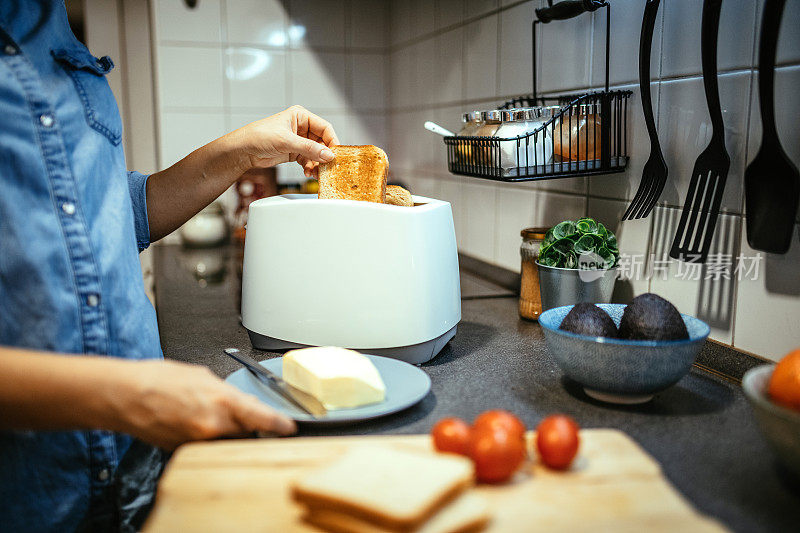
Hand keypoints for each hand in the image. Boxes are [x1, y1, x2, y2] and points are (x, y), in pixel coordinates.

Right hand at [110, 360, 295, 448]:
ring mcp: (198, 441)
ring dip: (226, 432)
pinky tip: (193, 423)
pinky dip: (206, 438)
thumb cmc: (159, 380)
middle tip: (239, 414)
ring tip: (208, 415)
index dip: (280, 425)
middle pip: (246, 433)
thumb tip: (238, 401)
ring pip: (227, 442)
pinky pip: (205, 447)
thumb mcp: (202, 376)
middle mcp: (213, 425)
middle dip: (249, 426)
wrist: (126, 396)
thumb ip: (225, 392)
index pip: (262, 418)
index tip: (290, 428)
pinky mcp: (184, 451)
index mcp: (221, 401)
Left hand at [231, 105, 338, 177]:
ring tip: (315, 173)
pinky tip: (308, 173)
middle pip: (323, 142)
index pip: (325, 128)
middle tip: (327, 167)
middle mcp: (302, 128)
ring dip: (317, 164)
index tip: (335, 155)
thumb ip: (309, 149)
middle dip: (324, 155)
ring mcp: (299, 141)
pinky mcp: (294, 153)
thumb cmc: (259, 136)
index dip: (332, 141)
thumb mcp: (286, 141)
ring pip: (316, 153)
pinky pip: (309, 161)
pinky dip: (310, 167)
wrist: (243, 150)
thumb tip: (328, 155)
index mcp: (301, 116)